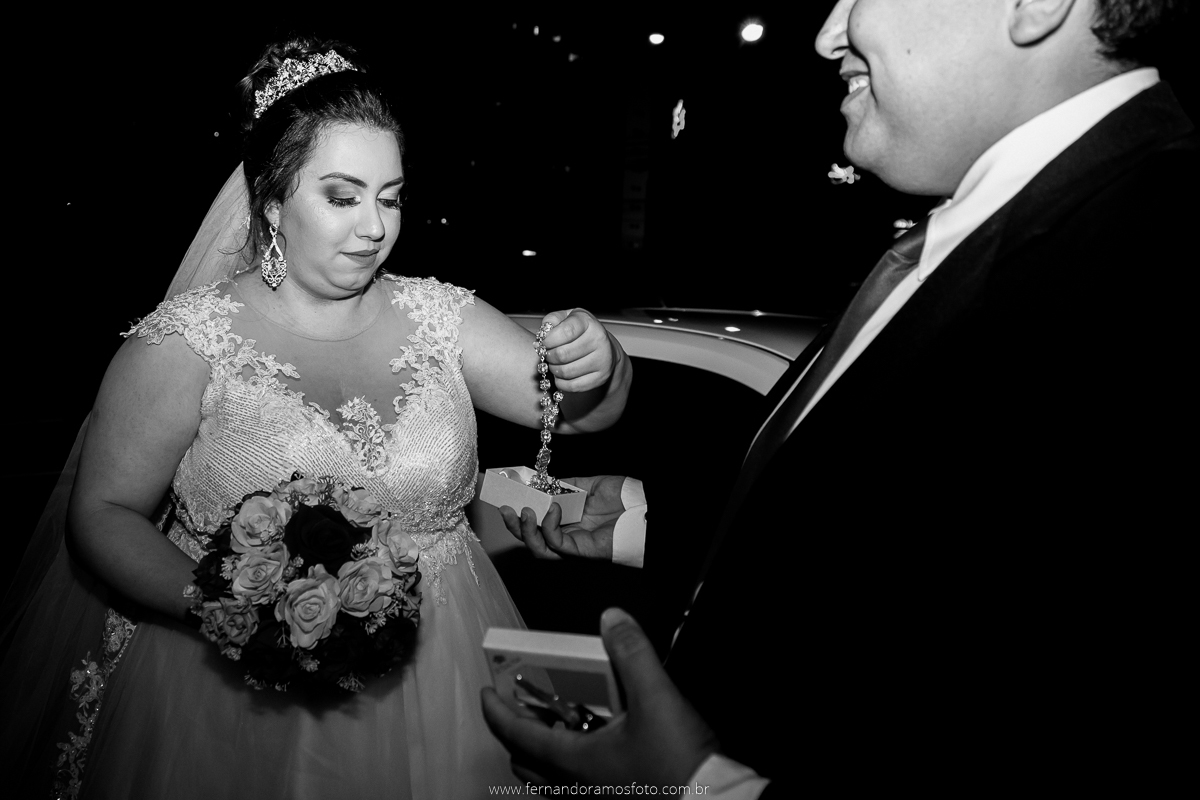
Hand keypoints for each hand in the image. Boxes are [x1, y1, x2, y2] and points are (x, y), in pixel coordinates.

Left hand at [481, 608, 718, 787]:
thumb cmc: (678, 761)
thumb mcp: (657, 698)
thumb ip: (632, 654)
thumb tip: (611, 619)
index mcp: (573, 762)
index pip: (516, 735)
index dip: (496, 711)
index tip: (486, 691)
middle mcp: (575, 787)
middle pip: (526, 761)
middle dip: (517, 731)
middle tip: (523, 702)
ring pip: (550, 779)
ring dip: (544, 749)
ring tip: (560, 719)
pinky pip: (575, 787)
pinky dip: (571, 762)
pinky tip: (598, 742)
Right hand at [499, 475, 625, 559]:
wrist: (646, 508)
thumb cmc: (625, 498)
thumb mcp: (590, 484)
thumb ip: (567, 484)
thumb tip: (544, 481)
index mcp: (569, 520)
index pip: (537, 520)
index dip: (521, 511)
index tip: (507, 495)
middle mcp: (569, 535)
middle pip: (532, 539)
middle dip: (515, 525)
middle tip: (504, 508)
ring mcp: (574, 545)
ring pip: (539, 548)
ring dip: (526, 531)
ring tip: (524, 511)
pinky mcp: (582, 551)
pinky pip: (557, 545)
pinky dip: (549, 527)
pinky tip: (553, 509)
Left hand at [541, 309, 616, 392]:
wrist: (605, 347)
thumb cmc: (580, 332)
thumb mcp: (567, 318)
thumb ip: (552, 320)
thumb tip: (542, 336)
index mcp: (589, 322)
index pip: (566, 331)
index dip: (549, 339)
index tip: (544, 343)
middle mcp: (599, 340)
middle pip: (563, 354)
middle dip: (549, 356)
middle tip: (548, 354)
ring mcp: (602, 360)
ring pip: (566, 372)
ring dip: (554, 369)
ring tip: (554, 364)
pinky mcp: (600, 377)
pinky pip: (573, 386)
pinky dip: (561, 382)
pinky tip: (561, 375)